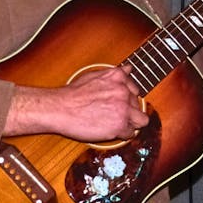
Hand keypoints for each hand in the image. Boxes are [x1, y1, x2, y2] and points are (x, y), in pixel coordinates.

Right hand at [5, 65, 148, 141]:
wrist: (62, 108)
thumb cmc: (73, 94)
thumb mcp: (95, 75)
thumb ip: (114, 74)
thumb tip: (128, 69)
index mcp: (118, 77)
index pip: (135, 89)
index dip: (127, 98)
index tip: (119, 103)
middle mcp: (124, 91)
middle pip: (138, 104)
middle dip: (128, 110)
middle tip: (113, 114)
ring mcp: (124, 108)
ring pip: (141, 120)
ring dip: (131, 122)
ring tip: (117, 123)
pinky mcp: (120, 125)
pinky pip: (130, 133)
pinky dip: (122, 134)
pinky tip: (110, 130)